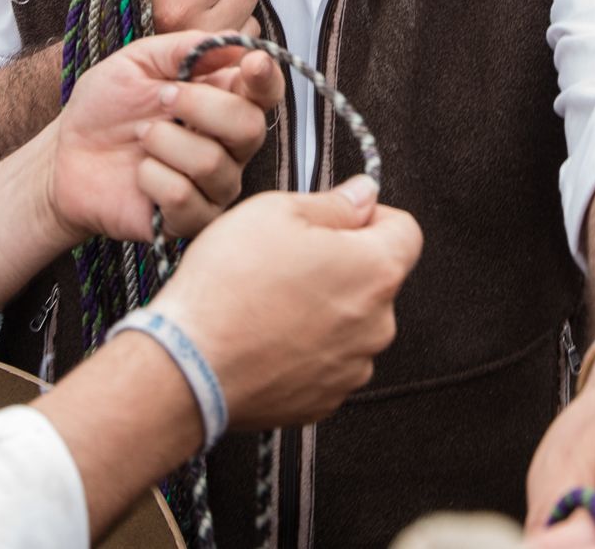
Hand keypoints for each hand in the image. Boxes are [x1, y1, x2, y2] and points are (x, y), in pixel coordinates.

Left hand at [48, 31, 283, 241]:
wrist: (65, 157)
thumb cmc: (105, 107)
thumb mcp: (137, 62)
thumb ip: (184, 49)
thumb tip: (235, 44)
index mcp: (223, 100)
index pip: (266, 91)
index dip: (266, 78)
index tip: (250, 64)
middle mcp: (229, 145)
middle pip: (250, 127)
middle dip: (201, 106)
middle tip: (161, 97)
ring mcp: (213, 185)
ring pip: (213, 164)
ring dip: (165, 141)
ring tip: (141, 137)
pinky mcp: (190, 219)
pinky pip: (185, 197)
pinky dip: (152, 178)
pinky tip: (139, 173)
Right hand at [154, 180, 421, 429]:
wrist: (189, 365)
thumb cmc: (229, 284)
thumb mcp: (275, 212)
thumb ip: (334, 203)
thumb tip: (364, 194)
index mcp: (376, 270)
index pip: (405, 231)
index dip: (371, 217)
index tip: (337, 220)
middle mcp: (378, 324)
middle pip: (376, 280)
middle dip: (343, 265)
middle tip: (288, 260)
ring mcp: (353, 368)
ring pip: (352, 322)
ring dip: (325, 309)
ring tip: (270, 302)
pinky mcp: (326, 400)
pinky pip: (328, 361)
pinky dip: (307, 348)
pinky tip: (266, 337)